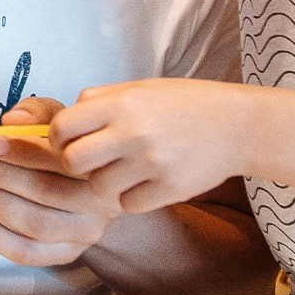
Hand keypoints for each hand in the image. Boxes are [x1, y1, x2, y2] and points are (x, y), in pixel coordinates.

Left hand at [0, 96, 119, 266]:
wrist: (86, 176)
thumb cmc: (66, 146)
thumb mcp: (57, 119)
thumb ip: (35, 113)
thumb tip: (12, 122)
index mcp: (100, 165)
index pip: (61, 161)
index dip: (23, 152)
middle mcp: (101, 202)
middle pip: (47, 193)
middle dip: (2, 175)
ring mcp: (86, 231)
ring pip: (37, 225)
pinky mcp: (68, 252)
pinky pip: (29, 253)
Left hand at [45, 79, 253, 213]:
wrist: (237, 125)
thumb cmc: (183, 104)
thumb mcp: (140, 88)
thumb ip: (98, 101)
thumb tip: (58, 122)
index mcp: (122, 103)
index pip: (62, 127)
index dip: (57, 138)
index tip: (66, 142)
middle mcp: (133, 133)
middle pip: (72, 163)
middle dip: (76, 165)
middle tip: (91, 162)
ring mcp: (152, 163)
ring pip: (98, 189)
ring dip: (104, 184)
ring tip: (123, 171)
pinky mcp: (169, 189)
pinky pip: (127, 205)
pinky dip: (130, 198)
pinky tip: (144, 183)